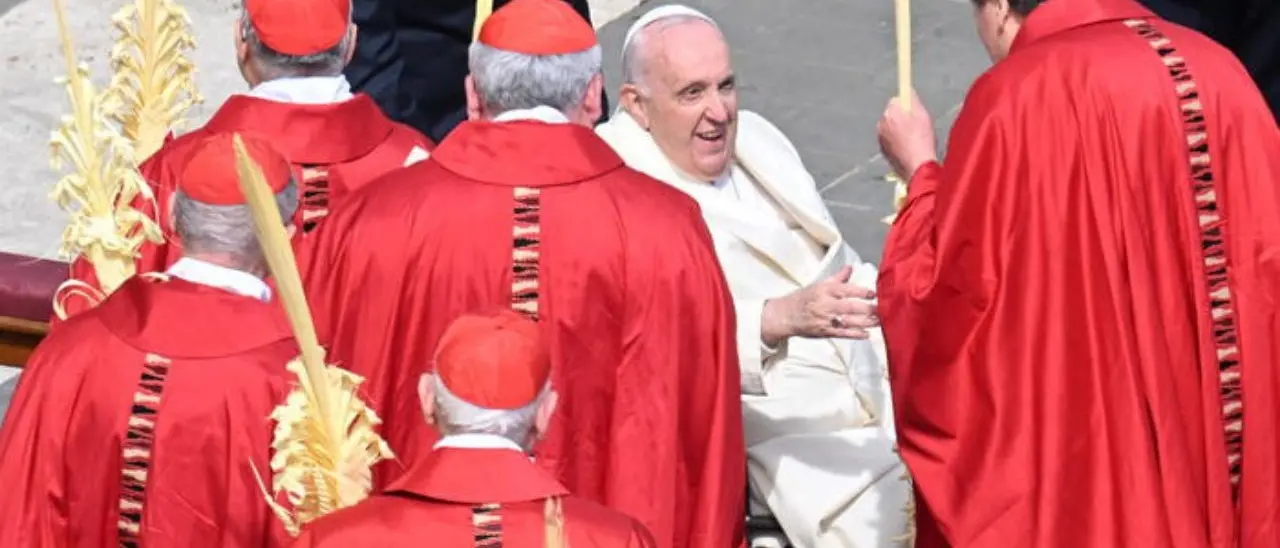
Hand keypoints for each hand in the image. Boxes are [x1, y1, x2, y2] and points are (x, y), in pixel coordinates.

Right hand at [761, 265, 878, 344]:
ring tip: (879, 321)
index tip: (873, 293)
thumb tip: (850, 267)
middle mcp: (825, 304)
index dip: (860, 291)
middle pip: (849, 307)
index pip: (845, 290)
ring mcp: (825, 319)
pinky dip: (855, 334)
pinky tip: (867, 334)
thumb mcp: (819, 285)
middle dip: (867, 309)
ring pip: (848, 321)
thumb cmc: (804, 298)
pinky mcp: (824, 332)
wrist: (785, 316)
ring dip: (865, 322)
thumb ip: (837, 278)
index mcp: (824, 290)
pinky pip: (842, 334)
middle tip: (882, 309)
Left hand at [877, 90, 937, 180]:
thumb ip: (912, 99)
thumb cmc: (921, 138)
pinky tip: (909, 149)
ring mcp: (881, 138)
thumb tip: (907, 91)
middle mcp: (881, 124)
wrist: (916, 165)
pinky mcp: (883, 151)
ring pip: (891, 129)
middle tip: (918, 125)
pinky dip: (898, 143)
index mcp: (890, 112)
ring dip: (900, 131)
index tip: (914, 109)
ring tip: (915, 139)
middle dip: (902, 118)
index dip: (906, 105)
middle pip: (892, 115)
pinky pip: (891, 142)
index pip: (896, 101)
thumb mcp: (922, 114)